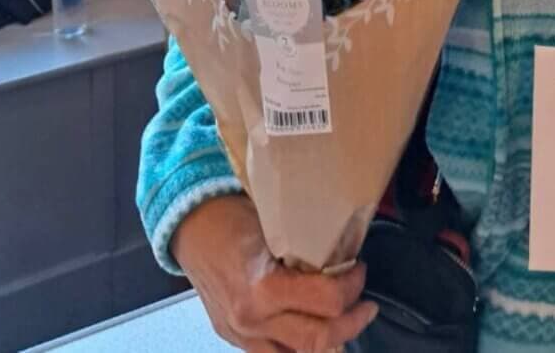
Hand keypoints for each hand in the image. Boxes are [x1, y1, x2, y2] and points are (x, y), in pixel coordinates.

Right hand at [171, 194, 377, 351]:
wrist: (189, 226)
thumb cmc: (231, 216)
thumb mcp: (274, 223)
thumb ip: (305, 247)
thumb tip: (343, 252)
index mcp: (262, 287)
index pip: (326, 301)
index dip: (353, 286)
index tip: (359, 270)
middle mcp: (251, 319)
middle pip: (318, 339)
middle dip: (351, 322)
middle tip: (364, 304)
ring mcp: (241, 335)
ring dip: (330, 342)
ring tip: (347, 321)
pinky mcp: (234, 339)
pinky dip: (300, 347)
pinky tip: (314, 330)